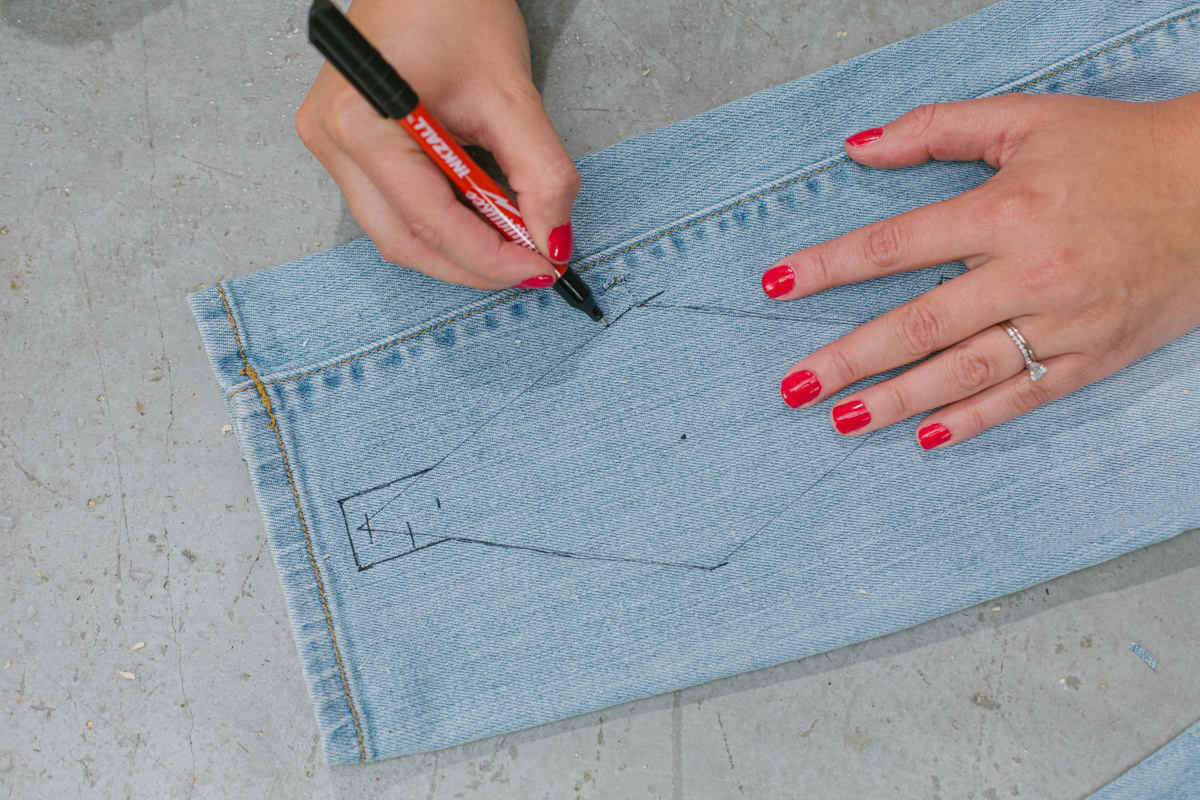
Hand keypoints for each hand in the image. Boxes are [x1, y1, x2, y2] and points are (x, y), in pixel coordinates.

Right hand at [296, 0, 578, 289]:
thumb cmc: (454, 8)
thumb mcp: (512, 94)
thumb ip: (541, 174)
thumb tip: (553, 239)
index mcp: (361, 121)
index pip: (430, 219)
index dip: (490, 256)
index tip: (540, 266)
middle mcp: (332, 140)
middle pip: (405, 241)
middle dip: (473, 264)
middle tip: (530, 266)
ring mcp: (331, 147)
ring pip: (397, 234)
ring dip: (459, 249)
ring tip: (512, 242)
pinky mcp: (345, 149)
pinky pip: (393, 210)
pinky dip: (442, 224)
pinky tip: (481, 218)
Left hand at [764, 91, 1199, 447]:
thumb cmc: (1120, 150)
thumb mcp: (1027, 119)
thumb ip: (938, 129)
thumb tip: (859, 146)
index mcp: (1003, 210)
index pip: (892, 245)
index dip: (826, 267)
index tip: (774, 286)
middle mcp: (1027, 272)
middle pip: (917, 324)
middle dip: (848, 358)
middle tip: (794, 386)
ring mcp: (1062, 321)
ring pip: (964, 372)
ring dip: (897, 401)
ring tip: (842, 421)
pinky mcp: (1095, 355)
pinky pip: (1024, 396)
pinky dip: (973, 420)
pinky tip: (926, 438)